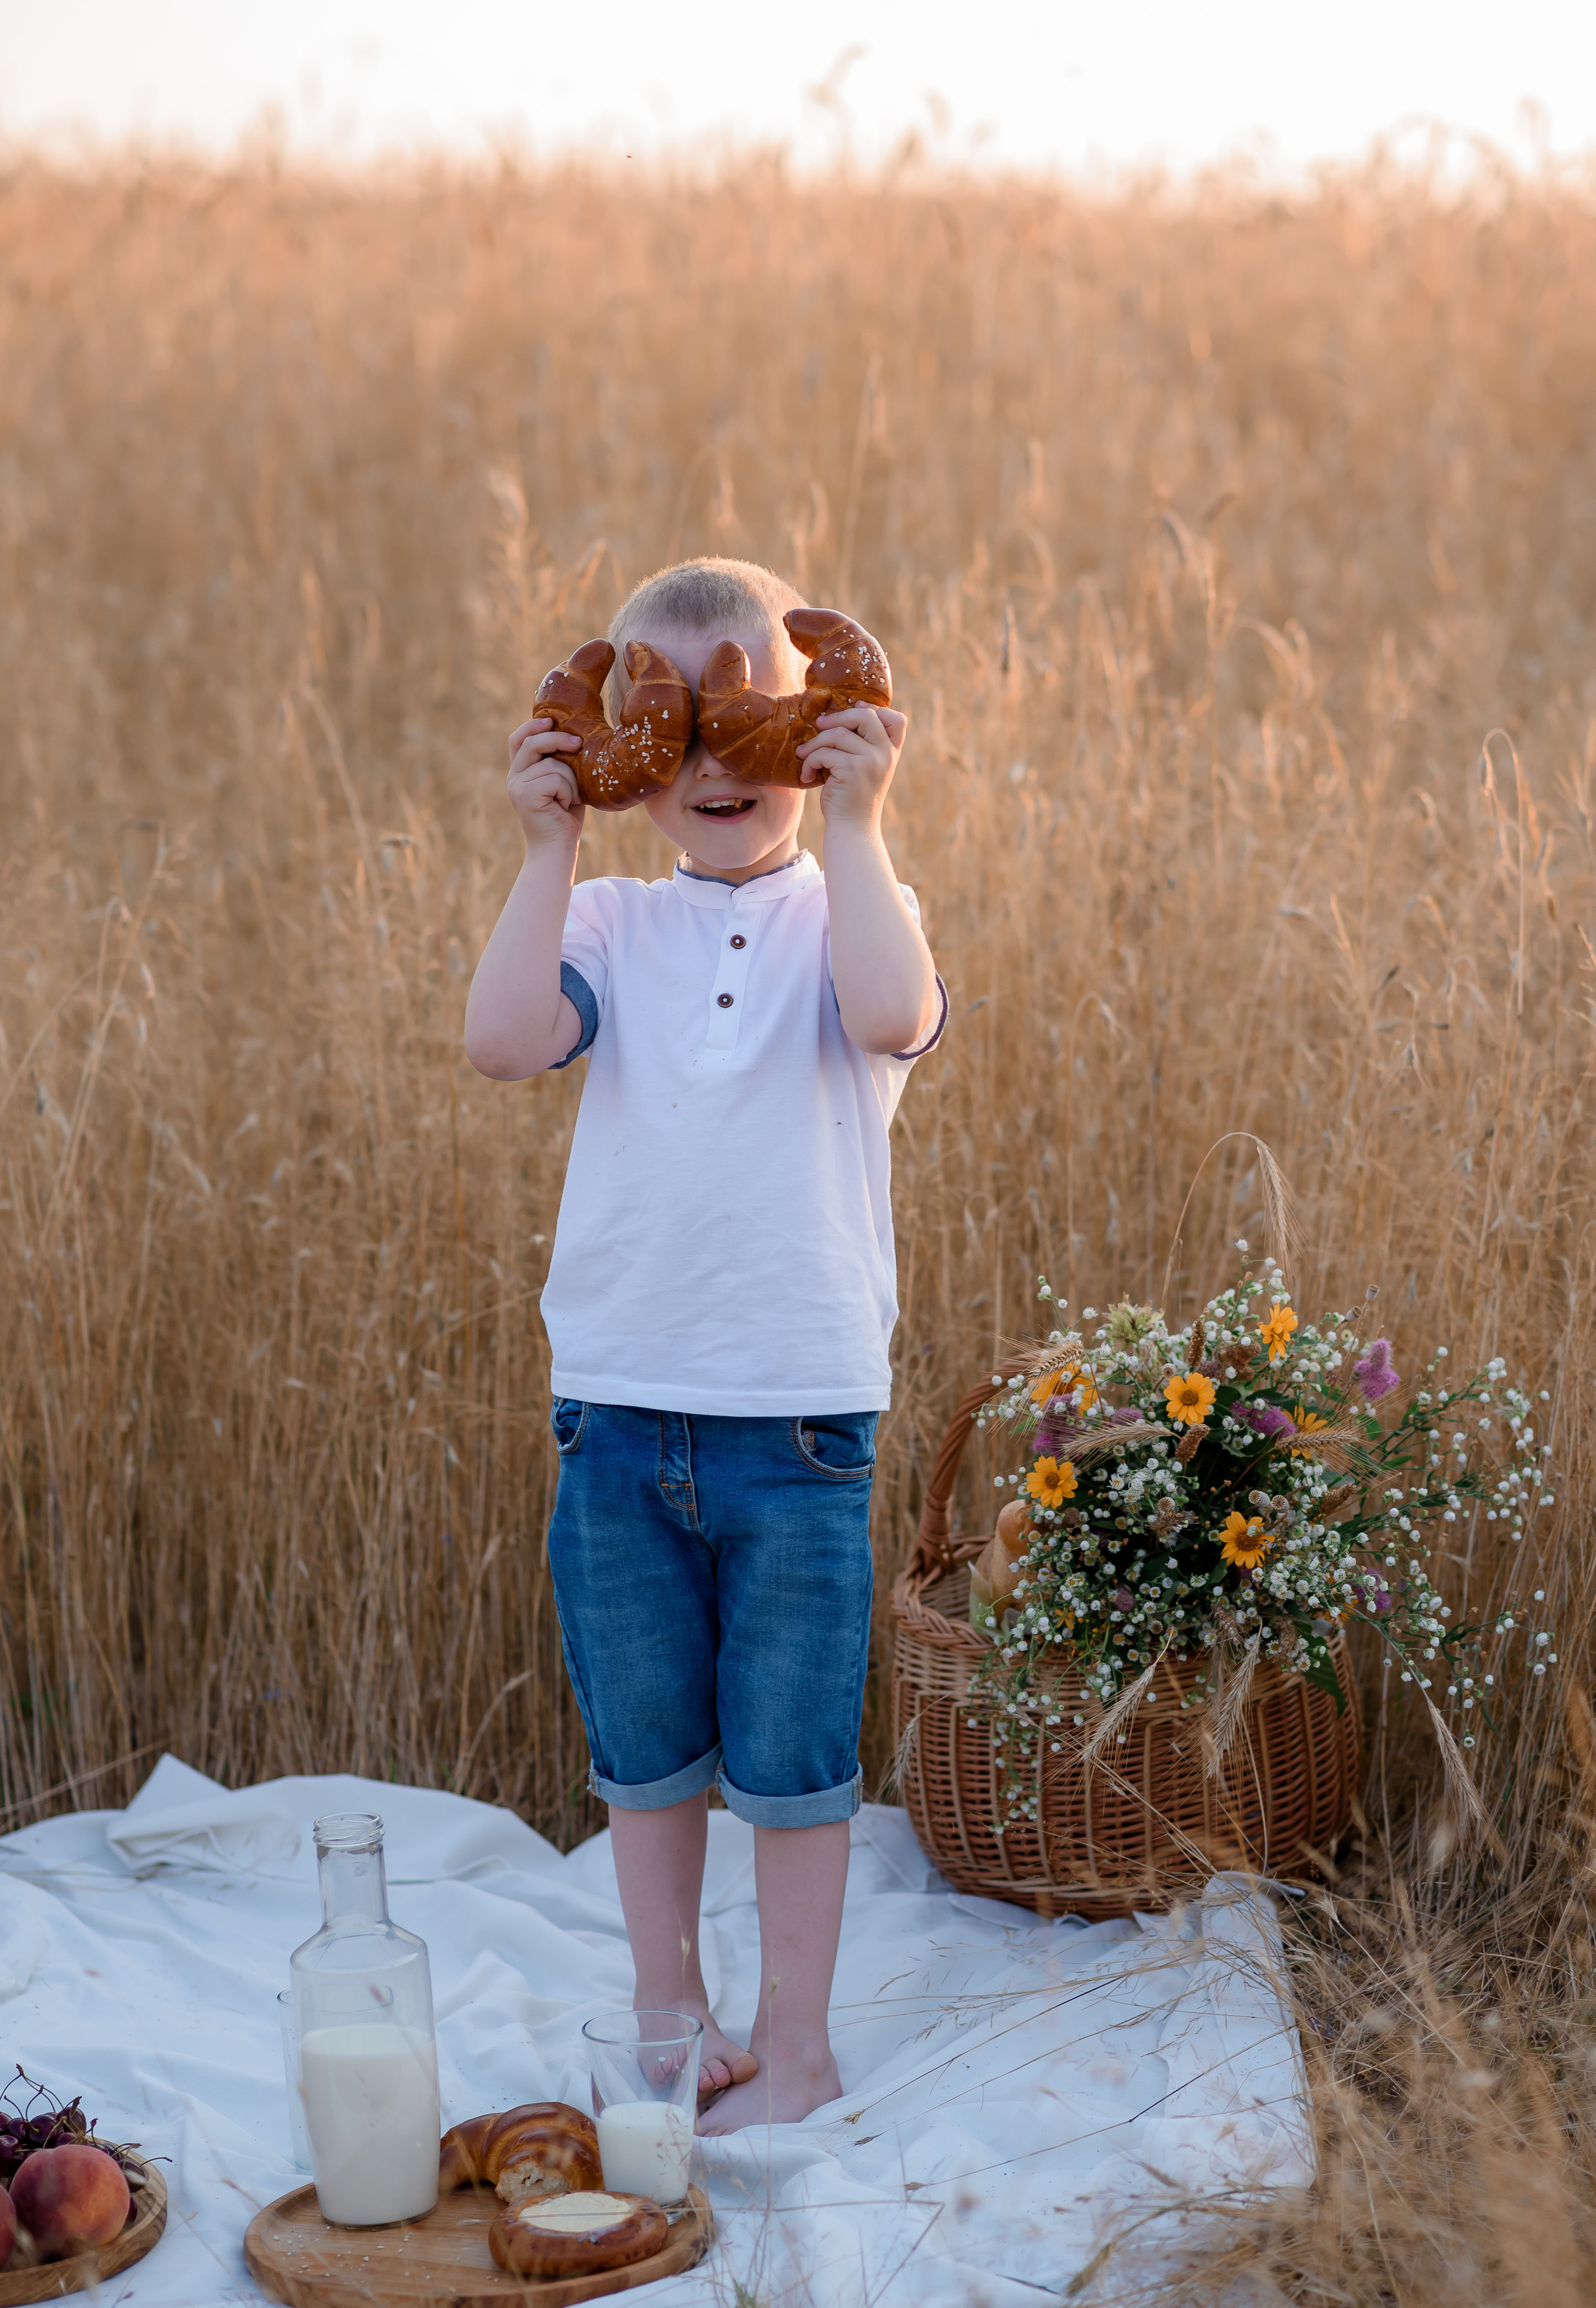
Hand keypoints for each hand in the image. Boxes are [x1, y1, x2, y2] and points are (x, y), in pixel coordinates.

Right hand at [506, 716, 583, 848]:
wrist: (557, 849)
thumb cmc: (565, 818)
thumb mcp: (564, 785)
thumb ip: (560, 764)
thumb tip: (575, 736)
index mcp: (521, 773)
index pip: (518, 740)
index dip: (531, 726)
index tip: (551, 721)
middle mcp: (514, 777)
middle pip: (533, 743)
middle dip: (558, 739)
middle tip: (578, 743)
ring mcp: (517, 786)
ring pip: (552, 764)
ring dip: (571, 780)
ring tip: (571, 799)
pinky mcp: (525, 795)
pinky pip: (556, 779)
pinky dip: (569, 791)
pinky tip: (566, 806)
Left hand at [795, 705, 907, 831]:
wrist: (852, 829)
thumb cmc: (852, 799)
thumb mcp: (866, 770)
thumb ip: (864, 747)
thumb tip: (838, 717)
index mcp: (891, 753)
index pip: (897, 720)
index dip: (874, 710)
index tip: (853, 711)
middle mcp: (885, 754)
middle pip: (865, 716)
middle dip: (837, 717)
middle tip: (818, 725)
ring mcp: (871, 761)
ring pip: (837, 734)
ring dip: (814, 743)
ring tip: (804, 755)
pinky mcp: (852, 770)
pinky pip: (824, 752)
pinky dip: (810, 762)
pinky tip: (807, 775)